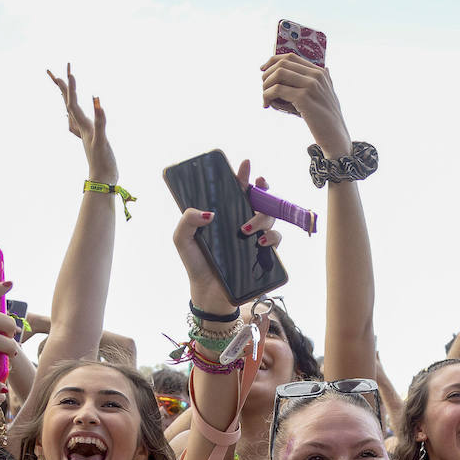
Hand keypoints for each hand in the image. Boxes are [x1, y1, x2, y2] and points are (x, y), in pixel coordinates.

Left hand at [47, 64, 116, 183]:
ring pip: (71, 111)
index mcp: (82, 126)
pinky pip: (79, 122)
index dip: (71, 87)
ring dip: (67, 98)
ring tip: (63, 88)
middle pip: (67, 104)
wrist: (103, 180)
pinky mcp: (89, 139)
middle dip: (62, 87)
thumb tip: (96, 101)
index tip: (69, 72)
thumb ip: (100, 121)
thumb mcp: (102, 140)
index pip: (72, 103)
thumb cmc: (103, 162)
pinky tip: (75, 114)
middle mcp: (80, 127)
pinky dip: (77, 113)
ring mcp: (84, 133)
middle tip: (52, 72)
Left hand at [171, 158, 280, 313]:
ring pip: (269, 217)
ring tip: (246, 228)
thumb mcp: (182, 239)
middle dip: (262, 188)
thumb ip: (187, 220)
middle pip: (259, 199)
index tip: (245, 165)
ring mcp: (254, 238)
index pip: (236, 191)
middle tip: (257, 185)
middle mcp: (242, 223)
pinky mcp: (264, 254)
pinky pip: (276, 239)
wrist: (208, 294)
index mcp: (224, 215)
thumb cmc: (196, 264)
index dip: (243, 176)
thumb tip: (209, 212)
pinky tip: (259, 241)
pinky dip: (271, 237)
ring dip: (261, 217)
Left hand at [260, 53, 349, 153]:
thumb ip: (325, 81)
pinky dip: (267, 95)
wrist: (335, 137)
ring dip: (266, 84)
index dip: (273, 61)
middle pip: (282, 63)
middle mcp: (316, 75)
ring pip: (278, 74)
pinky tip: (267, 104)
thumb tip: (327, 68)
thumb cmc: (328, 119)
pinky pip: (277, 90)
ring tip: (265, 97)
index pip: (291, 57)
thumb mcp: (329, 95)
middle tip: (263, 87)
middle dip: (267, 74)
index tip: (262, 69)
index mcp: (319, 72)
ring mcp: (310, 85)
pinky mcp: (303, 98)